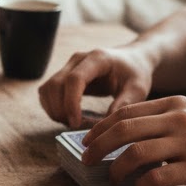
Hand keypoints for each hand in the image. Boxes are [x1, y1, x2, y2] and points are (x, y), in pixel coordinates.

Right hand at [38, 46, 152, 128]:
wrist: (131, 61)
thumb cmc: (135, 74)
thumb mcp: (138, 88)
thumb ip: (124, 104)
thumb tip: (106, 126)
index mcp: (97, 58)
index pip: (74, 79)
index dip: (71, 103)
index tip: (76, 123)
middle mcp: (77, 59)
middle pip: (55, 84)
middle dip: (60, 110)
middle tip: (75, 126)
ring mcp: (67, 66)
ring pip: (47, 89)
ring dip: (53, 110)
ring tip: (71, 122)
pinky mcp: (61, 75)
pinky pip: (46, 92)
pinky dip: (51, 107)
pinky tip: (67, 117)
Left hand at [81, 96, 185, 185]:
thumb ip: (164, 121)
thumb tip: (126, 136)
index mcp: (175, 105)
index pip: (124, 113)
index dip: (99, 128)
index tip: (86, 142)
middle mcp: (180, 120)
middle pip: (123, 131)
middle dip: (98, 147)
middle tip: (87, 161)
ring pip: (135, 154)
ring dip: (116, 169)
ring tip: (112, 179)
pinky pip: (157, 178)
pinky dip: (141, 185)